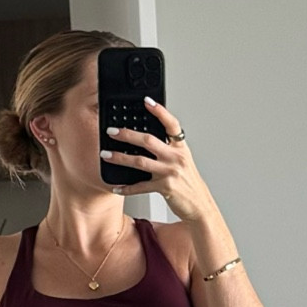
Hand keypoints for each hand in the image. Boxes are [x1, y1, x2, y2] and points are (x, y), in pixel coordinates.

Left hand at [100, 96, 215, 223]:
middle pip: (148, 140)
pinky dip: (127, 188)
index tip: (146, 101)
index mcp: (180, 148)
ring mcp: (170, 172)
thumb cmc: (189, 183)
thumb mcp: (183, 161)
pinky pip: (141, 187)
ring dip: (120, 158)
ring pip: (140, 161)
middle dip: (127, 134)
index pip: (171, 124)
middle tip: (112, 131)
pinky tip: (117, 187)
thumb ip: (169, 149)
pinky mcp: (164, 188)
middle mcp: (175, 157)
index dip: (159, 111)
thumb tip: (147, 140)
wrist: (200, 205)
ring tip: (106, 155)